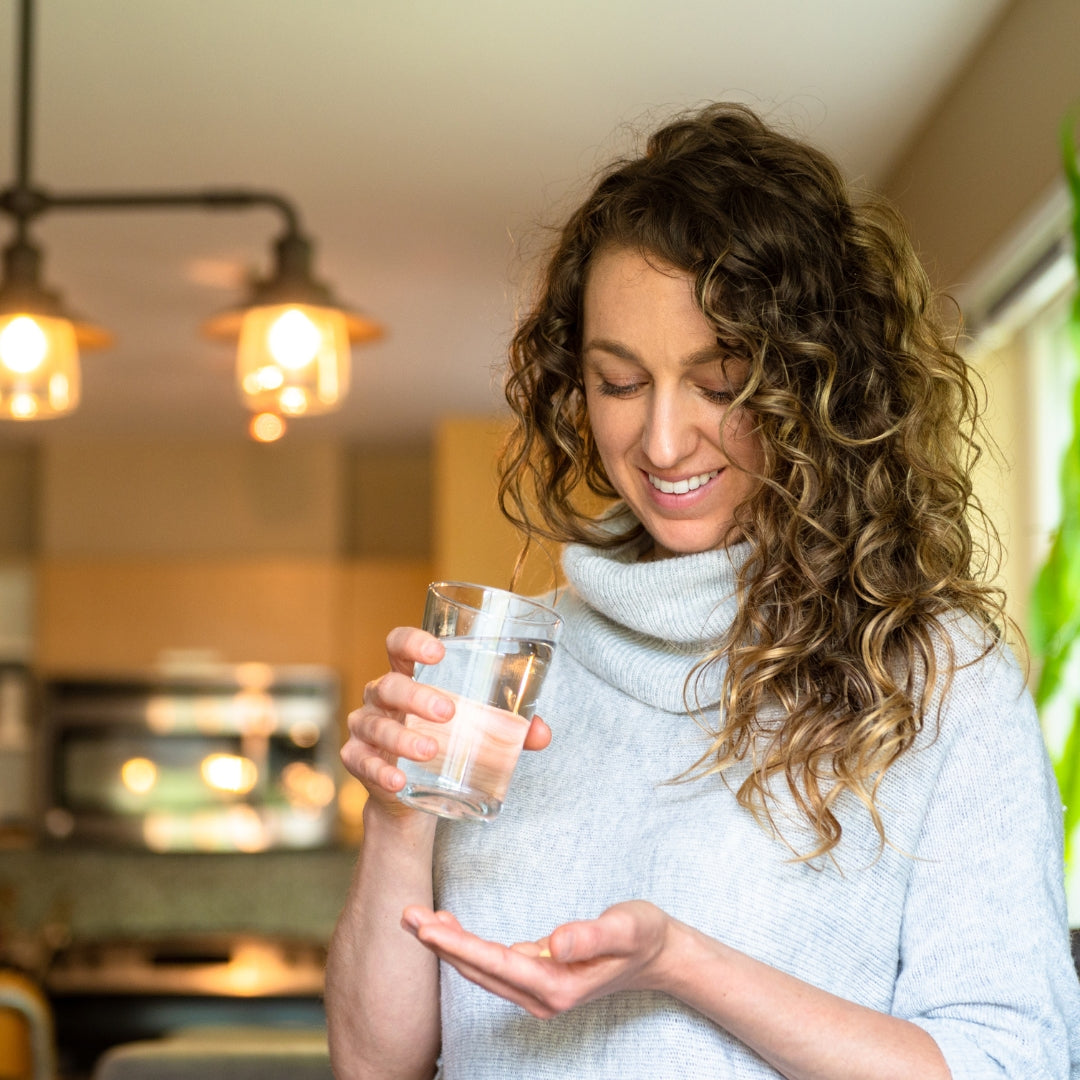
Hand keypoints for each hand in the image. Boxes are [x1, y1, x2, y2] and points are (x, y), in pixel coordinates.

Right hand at [341, 627, 551, 818]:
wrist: (412, 794)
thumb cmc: (446, 743)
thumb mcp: (474, 729)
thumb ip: (509, 728)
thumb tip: (542, 734)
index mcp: (408, 676)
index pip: (398, 645)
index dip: (412, 642)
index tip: (438, 651)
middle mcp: (381, 697)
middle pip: (390, 686)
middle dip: (417, 696)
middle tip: (449, 712)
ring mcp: (365, 728)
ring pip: (377, 726)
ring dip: (403, 738)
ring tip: (431, 751)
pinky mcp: (358, 761)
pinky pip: (362, 762)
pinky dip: (380, 771)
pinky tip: (398, 780)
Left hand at [400, 901, 670, 1018]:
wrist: (660, 955)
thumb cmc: (644, 935)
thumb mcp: (627, 927)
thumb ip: (593, 935)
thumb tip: (556, 942)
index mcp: (558, 986)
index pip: (496, 963)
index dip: (458, 945)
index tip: (426, 929)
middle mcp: (542, 996)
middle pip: (479, 970)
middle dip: (440, 943)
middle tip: (406, 914)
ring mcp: (538, 992)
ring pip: (481, 970)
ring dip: (448, 945)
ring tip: (417, 918)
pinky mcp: (537, 979)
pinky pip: (492, 965)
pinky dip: (467, 947)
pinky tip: (450, 928)